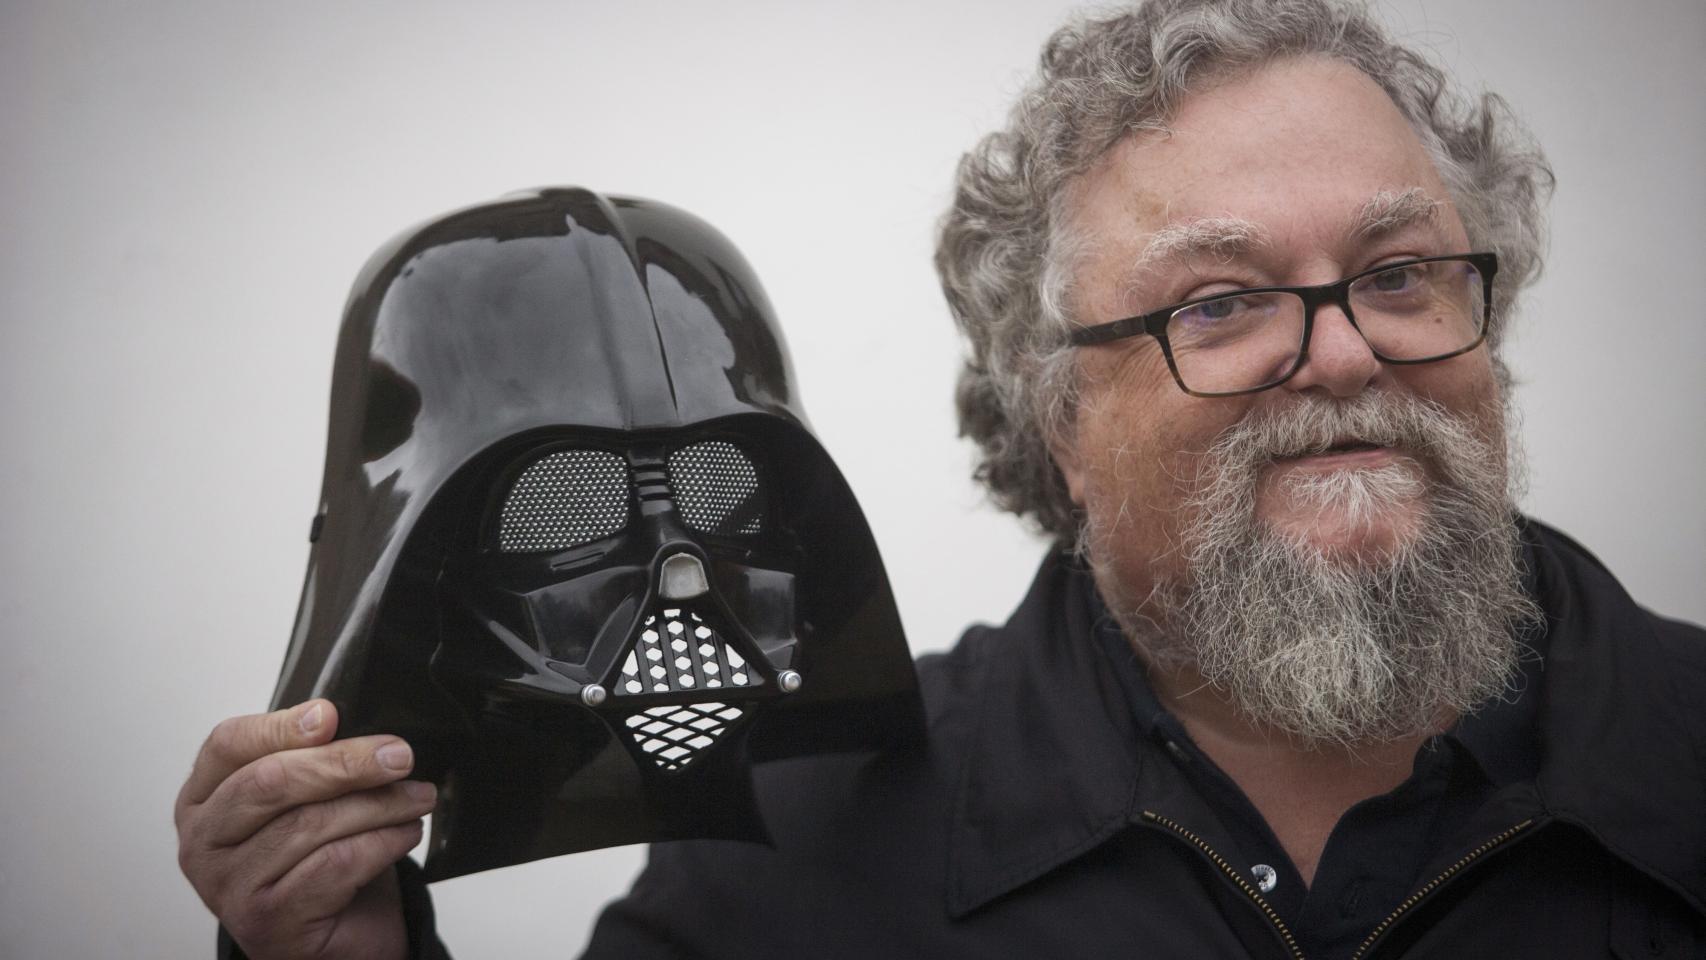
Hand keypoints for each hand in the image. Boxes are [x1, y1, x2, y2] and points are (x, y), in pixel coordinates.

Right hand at [175, 699, 436, 959]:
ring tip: (417, 798)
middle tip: (397, 755)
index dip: (280, 726)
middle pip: (270, 781)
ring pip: (309, 824)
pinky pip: (333, 866)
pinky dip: (381, 843)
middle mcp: (203, 842)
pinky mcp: (266, 922)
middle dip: (343, 762)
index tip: (330, 715)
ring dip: (378, 805)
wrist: (334, 940)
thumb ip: (314, 762)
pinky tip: (405, 833)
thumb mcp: (307, 802)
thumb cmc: (317, 863)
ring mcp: (228, 886)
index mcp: (203, 798)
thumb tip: (359, 728)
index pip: (227, 745)